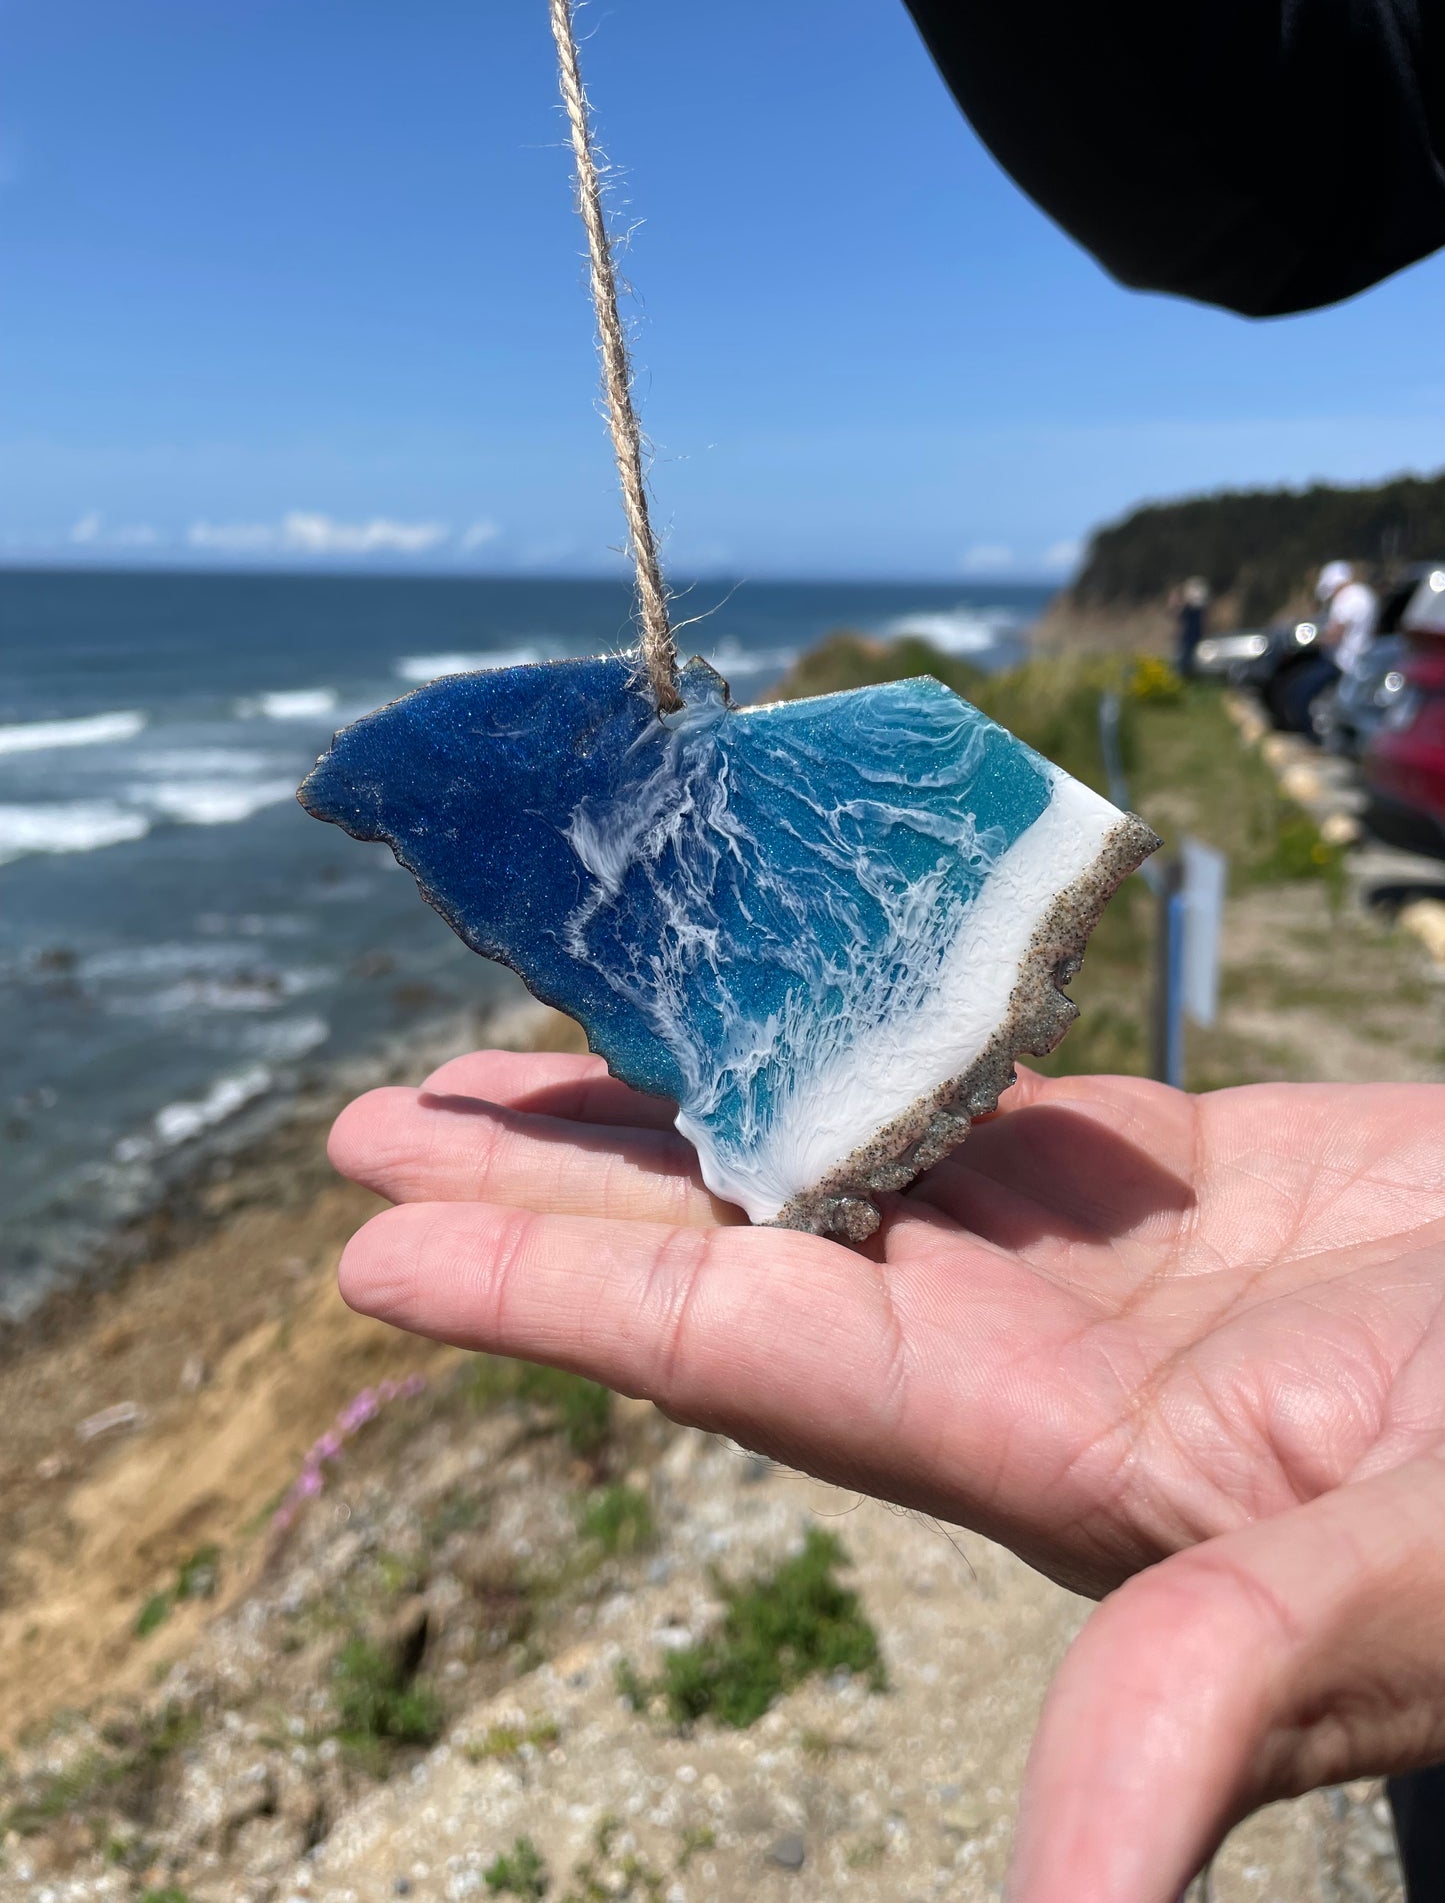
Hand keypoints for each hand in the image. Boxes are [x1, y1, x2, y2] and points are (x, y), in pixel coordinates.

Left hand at [331, 1052, 1444, 1900]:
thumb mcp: (1400, 1592)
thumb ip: (1217, 1709)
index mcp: (1039, 1447)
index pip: (741, 1355)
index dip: (553, 1294)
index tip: (374, 1241)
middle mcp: (1021, 1357)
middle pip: (732, 1253)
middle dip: (550, 1187)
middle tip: (370, 1119)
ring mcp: (1080, 1263)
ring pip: (823, 1162)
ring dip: (665, 1108)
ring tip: (512, 1055)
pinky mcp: (1161, 1178)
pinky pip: (957, 1096)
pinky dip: (846, 1042)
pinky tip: (760, 1012)